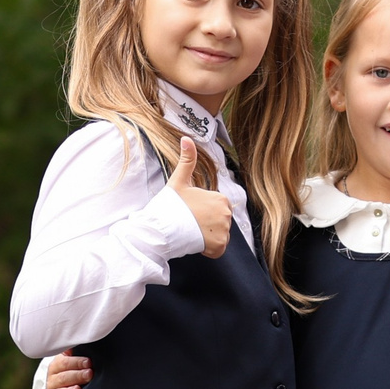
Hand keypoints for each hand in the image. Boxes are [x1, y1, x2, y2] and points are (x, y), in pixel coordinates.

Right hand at [42, 354, 92, 388]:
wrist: (64, 388)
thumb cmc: (74, 371)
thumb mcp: (74, 360)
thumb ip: (78, 352)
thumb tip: (85, 340)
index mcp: (56, 367)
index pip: (63, 363)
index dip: (76, 362)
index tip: (89, 362)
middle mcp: (52, 381)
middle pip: (62, 378)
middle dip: (76, 375)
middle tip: (89, 374)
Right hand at [170, 138, 232, 258]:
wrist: (162, 229)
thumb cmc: (170, 205)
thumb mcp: (179, 180)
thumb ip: (187, 160)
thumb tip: (186, 138)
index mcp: (221, 199)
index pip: (216, 209)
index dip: (202, 213)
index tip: (189, 213)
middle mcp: (227, 214)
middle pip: (218, 223)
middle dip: (205, 226)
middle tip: (188, 224)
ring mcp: (224, 231)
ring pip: (218, 237)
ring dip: (206, 238)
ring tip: (190, 233)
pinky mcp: (219, 246)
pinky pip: (216, 250)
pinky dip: (207, 249)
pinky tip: (195, 243)